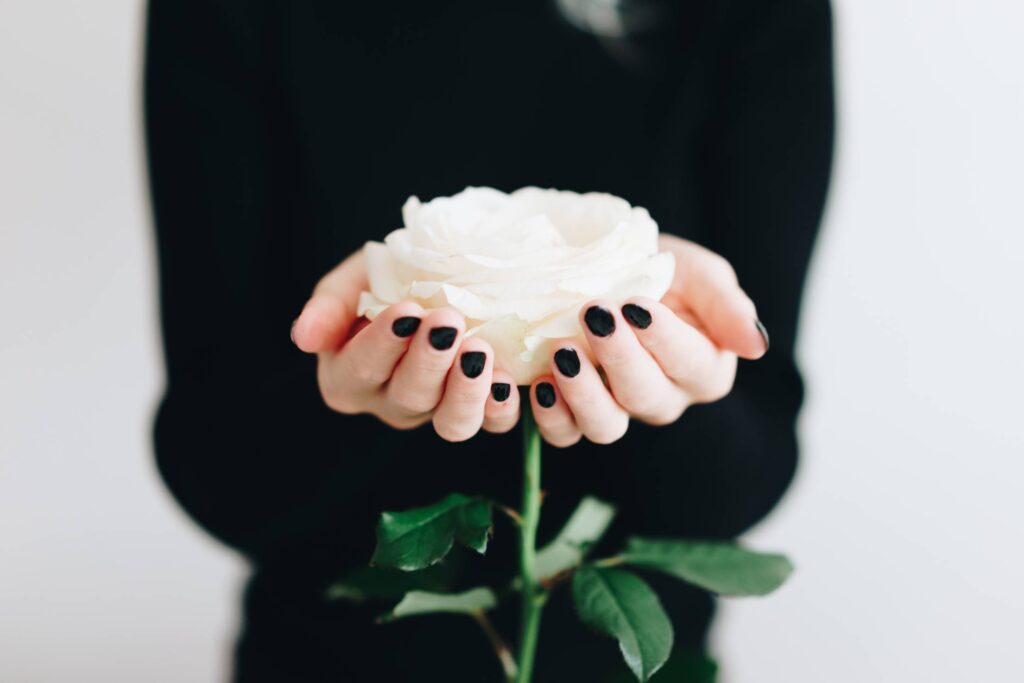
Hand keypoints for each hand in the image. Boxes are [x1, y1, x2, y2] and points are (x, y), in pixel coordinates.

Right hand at [291, 251, 520, 440]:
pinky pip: (493, 422)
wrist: (440, 272)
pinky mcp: (479, 409)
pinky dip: (501, 406)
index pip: (358, 371)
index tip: (405, 311)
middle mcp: (389, 402)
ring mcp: (436, 411)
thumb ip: (328, 307)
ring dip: (466, 391)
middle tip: (447, 320)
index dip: (382, 344)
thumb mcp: (352, 279)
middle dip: (428, 360)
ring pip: (450, 424)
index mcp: (348, 377)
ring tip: (478, 351)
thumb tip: (302, 337)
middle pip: (407, 397)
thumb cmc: (388, 276)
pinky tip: (507, 380)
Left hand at [528, 234, 769, 446]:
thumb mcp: (700, 274)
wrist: (607, 268)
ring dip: (582, 394)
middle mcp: (663, 397)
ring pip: (606, 426)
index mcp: (703, 368)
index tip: (637, 304)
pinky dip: (549, 414)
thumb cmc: (660, 270)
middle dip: (619, 357)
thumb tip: (757, 345)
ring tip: (562, 353)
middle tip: (595, 312)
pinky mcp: (574, 412)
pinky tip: (539, 384)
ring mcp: (617, 409)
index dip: (664, 339)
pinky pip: (564, 432)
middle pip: (647, 396)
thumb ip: (728, 305)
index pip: (692, 364)